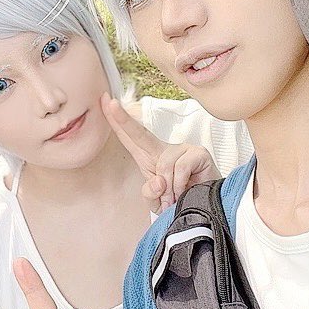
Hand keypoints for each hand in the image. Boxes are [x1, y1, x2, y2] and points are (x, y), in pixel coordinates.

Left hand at [101, 93, 219, 212]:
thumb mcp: (157, 201)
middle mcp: (163, 149)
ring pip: (164, 165)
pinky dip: (180, 185)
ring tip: (175, 197)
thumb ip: (149, 193)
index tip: (103, 101)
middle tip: (109, 103)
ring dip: (169, 189)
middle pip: (140, 133)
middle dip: (123, 118)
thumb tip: (158, 181)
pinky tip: (187, 189)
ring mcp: (181, 149)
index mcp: (149, 157)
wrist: (205, 207)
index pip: (129, 137)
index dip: (116, 120)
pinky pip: (180, 168)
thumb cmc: (179, 200)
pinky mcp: (198, 153)